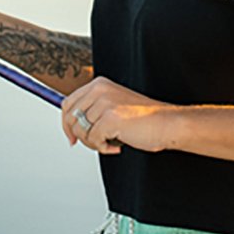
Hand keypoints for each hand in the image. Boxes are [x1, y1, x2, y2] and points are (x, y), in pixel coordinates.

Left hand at [61, 77, 176, 154]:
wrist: (166, 123)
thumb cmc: (144, 119)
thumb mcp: (113, 107)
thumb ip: (93, 111)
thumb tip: (70, 128)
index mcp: (98, 85)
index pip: (68, 103)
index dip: (66, 124)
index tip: (71, 137)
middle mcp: (99, 90)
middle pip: (70, 118)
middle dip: (80, 136)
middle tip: (96, 143)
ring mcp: (104, 103)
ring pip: (80, 131)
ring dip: (94, 143)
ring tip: (111, 142)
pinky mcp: (109, 117)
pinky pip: (93, 139)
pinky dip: (103, 148)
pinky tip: (118, 146)